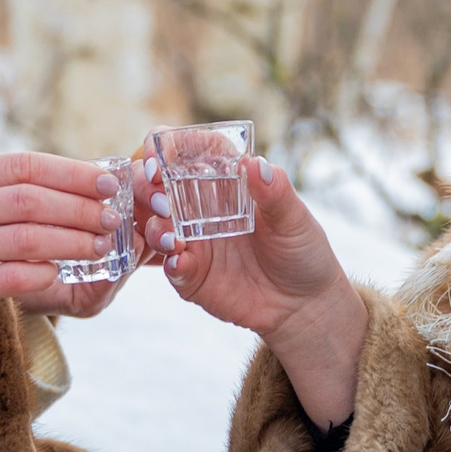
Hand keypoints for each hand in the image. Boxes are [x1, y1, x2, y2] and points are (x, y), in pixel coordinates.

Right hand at [0, 154, 120, 348]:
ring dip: (72, 242)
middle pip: (28, 200)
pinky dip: (43, 273)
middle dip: (79, 208)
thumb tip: (84, 178)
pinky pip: (10, 278)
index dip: (71, 173)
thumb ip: (8, 189)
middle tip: (112, 218)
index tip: (109, 183)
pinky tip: (60, 272)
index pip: (22, 165)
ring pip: (24, 238)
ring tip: (100, 247)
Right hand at [139, 152, 365, 426]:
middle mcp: (200, 207)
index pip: (187, 151)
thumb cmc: (302, 251)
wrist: (304, 305)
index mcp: (224, 181)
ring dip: (155, 227)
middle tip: (160, 198)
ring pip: (155, 226)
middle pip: (157, 185)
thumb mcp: (295, 220)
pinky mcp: (191, 276)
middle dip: (146, 186)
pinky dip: (171, 264)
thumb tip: (256, 163)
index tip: (156, 154)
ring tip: (171, 238)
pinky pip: (170, 266)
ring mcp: (192, 242)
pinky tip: (180, 263)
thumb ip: (275, 193)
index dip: (167, 146)